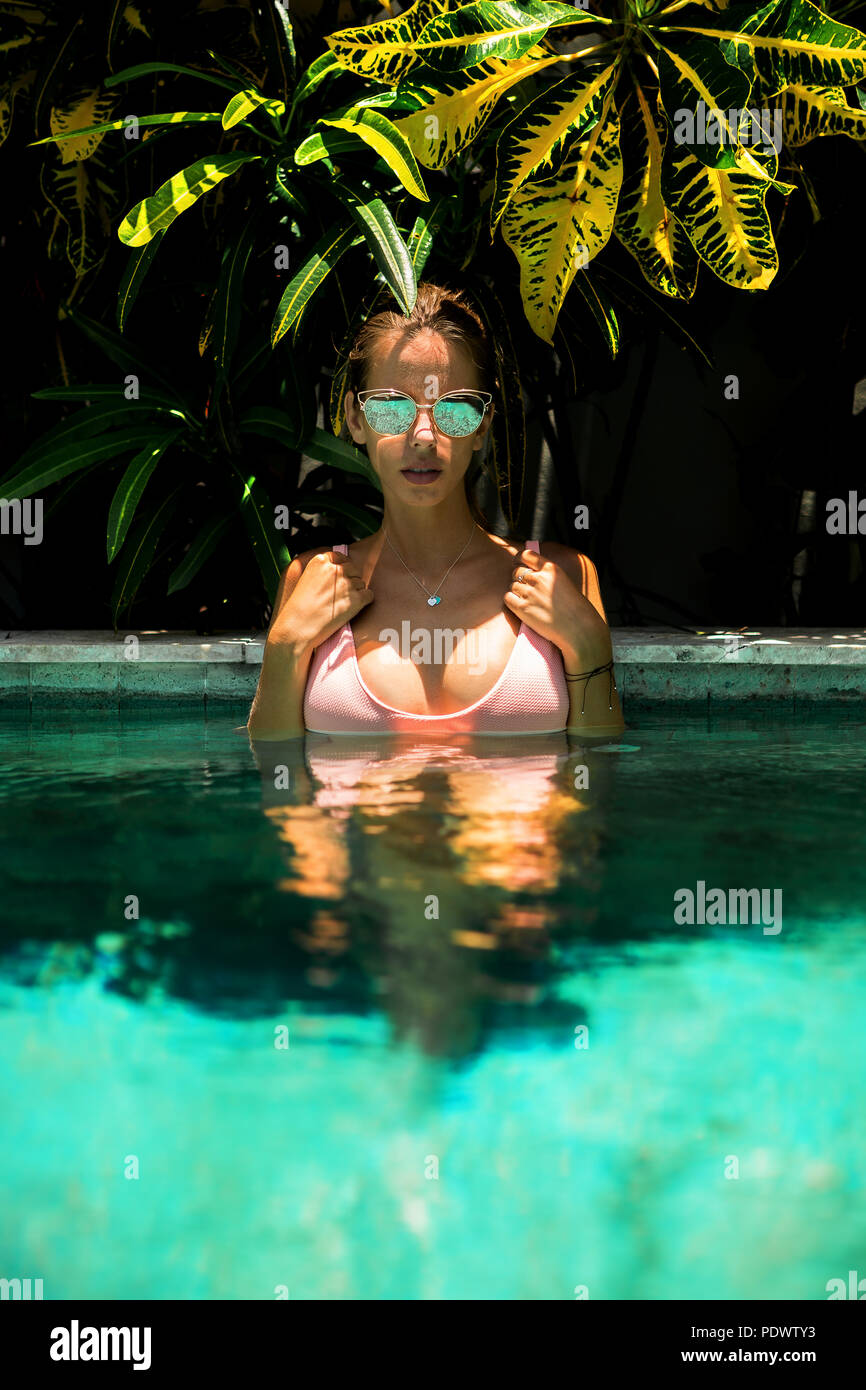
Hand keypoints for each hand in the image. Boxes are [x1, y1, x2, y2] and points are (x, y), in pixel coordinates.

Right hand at [272, 551, 372, 652]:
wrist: (297, 627)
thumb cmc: (298, 608)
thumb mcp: (305, 579)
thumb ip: (321, 571)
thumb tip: (337, 569)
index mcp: (320, 561)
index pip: (340, 557)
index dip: (342, 567)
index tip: (340, 576)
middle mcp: (335, 569)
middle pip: (352, 569)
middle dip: (349, 580)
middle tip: (340, 594)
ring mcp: (347, 584)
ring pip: (361, 583)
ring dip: (356, 592)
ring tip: (342, 603)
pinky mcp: (356, 599)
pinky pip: (369, 595)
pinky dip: (364, 601)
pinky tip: (352, 608)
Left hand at [504, 548, 610, 666]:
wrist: (578, 628)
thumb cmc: (575, 608)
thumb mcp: (565, 582)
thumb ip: (548, 576)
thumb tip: (531, 573)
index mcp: (551, 569)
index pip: (527, 555)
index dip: (519, 558)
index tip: (517, 561)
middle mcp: (539, 578)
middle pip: (517, 571)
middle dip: (518, 577)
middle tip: (525, 588)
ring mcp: (529, 593)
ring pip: (512, 585)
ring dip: (516, 591)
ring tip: (528, 600)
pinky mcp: (522, 608)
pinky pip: (508, 598)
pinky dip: (511, 600)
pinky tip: (520, 606)